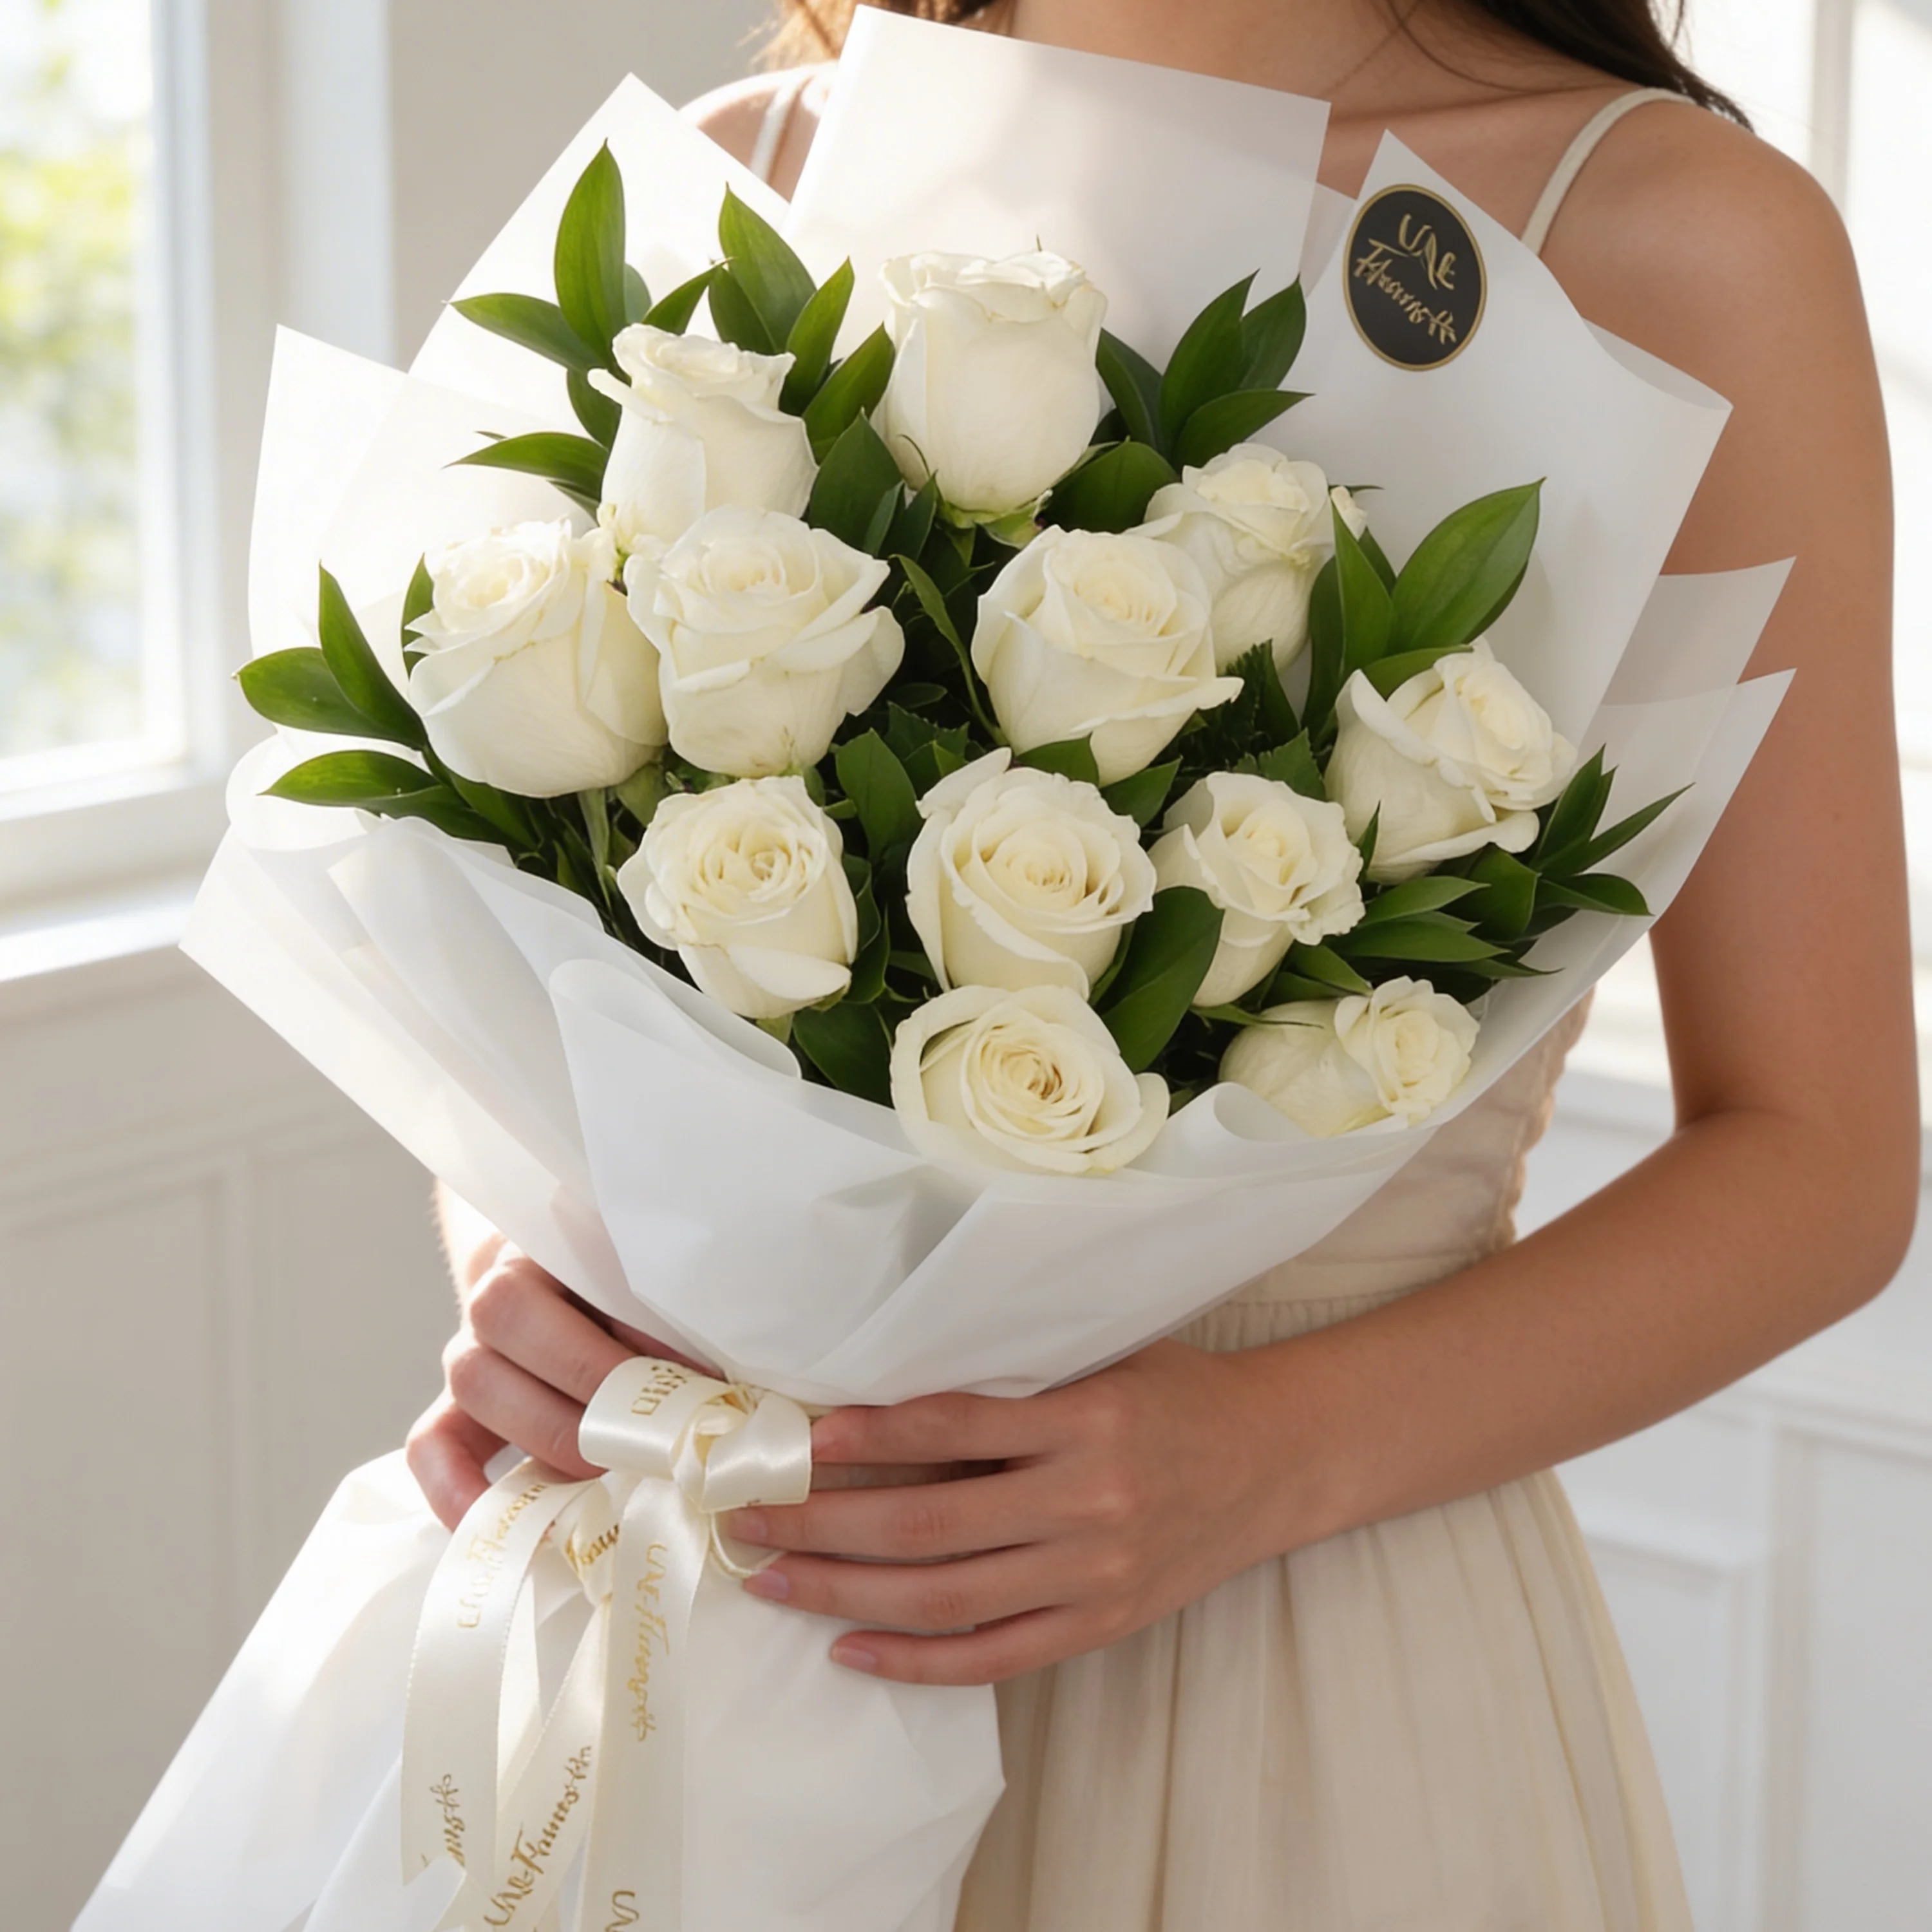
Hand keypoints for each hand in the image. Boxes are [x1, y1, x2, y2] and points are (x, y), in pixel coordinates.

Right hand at [406, 1236, 700, 1528]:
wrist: (556, 1285)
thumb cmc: (624, 1294)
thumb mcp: (650, 1286)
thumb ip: (675, 1316)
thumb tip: (713, 1385)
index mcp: (553, 1244)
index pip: (576, 1265)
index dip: (634, 1323)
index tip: (692, 1370)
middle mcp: (498, 1289)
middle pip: (506, 1314)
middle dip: (586, 1377)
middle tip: (647, 1424)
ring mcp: (470, 1350)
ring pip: (474, 1380)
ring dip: (544, 1431)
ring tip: (606, 1468)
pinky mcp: (455, 1409)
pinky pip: (432, 1444)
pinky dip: (456, 1486)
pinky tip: (496, 1522)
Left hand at [726, 1340, 1294, 1686]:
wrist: (1273, 1459)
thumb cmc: (1174, 1394)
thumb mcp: (1102, 1359)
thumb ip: (1012, 1380)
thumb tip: (885, 1398)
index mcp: (1087, 1419)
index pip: (955, 1430)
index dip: (873, 1437)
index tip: (801, 1438)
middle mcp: (1089, 1500)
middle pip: (930, 1525)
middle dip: (825, 1524)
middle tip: (748, 1518)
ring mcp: (1094, 1572)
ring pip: (947, 1597)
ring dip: (846, 1593)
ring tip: (772, 1579)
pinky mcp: (1101, 1623)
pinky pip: (994, 1655)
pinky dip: (916, 1660)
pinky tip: (851, 1647)